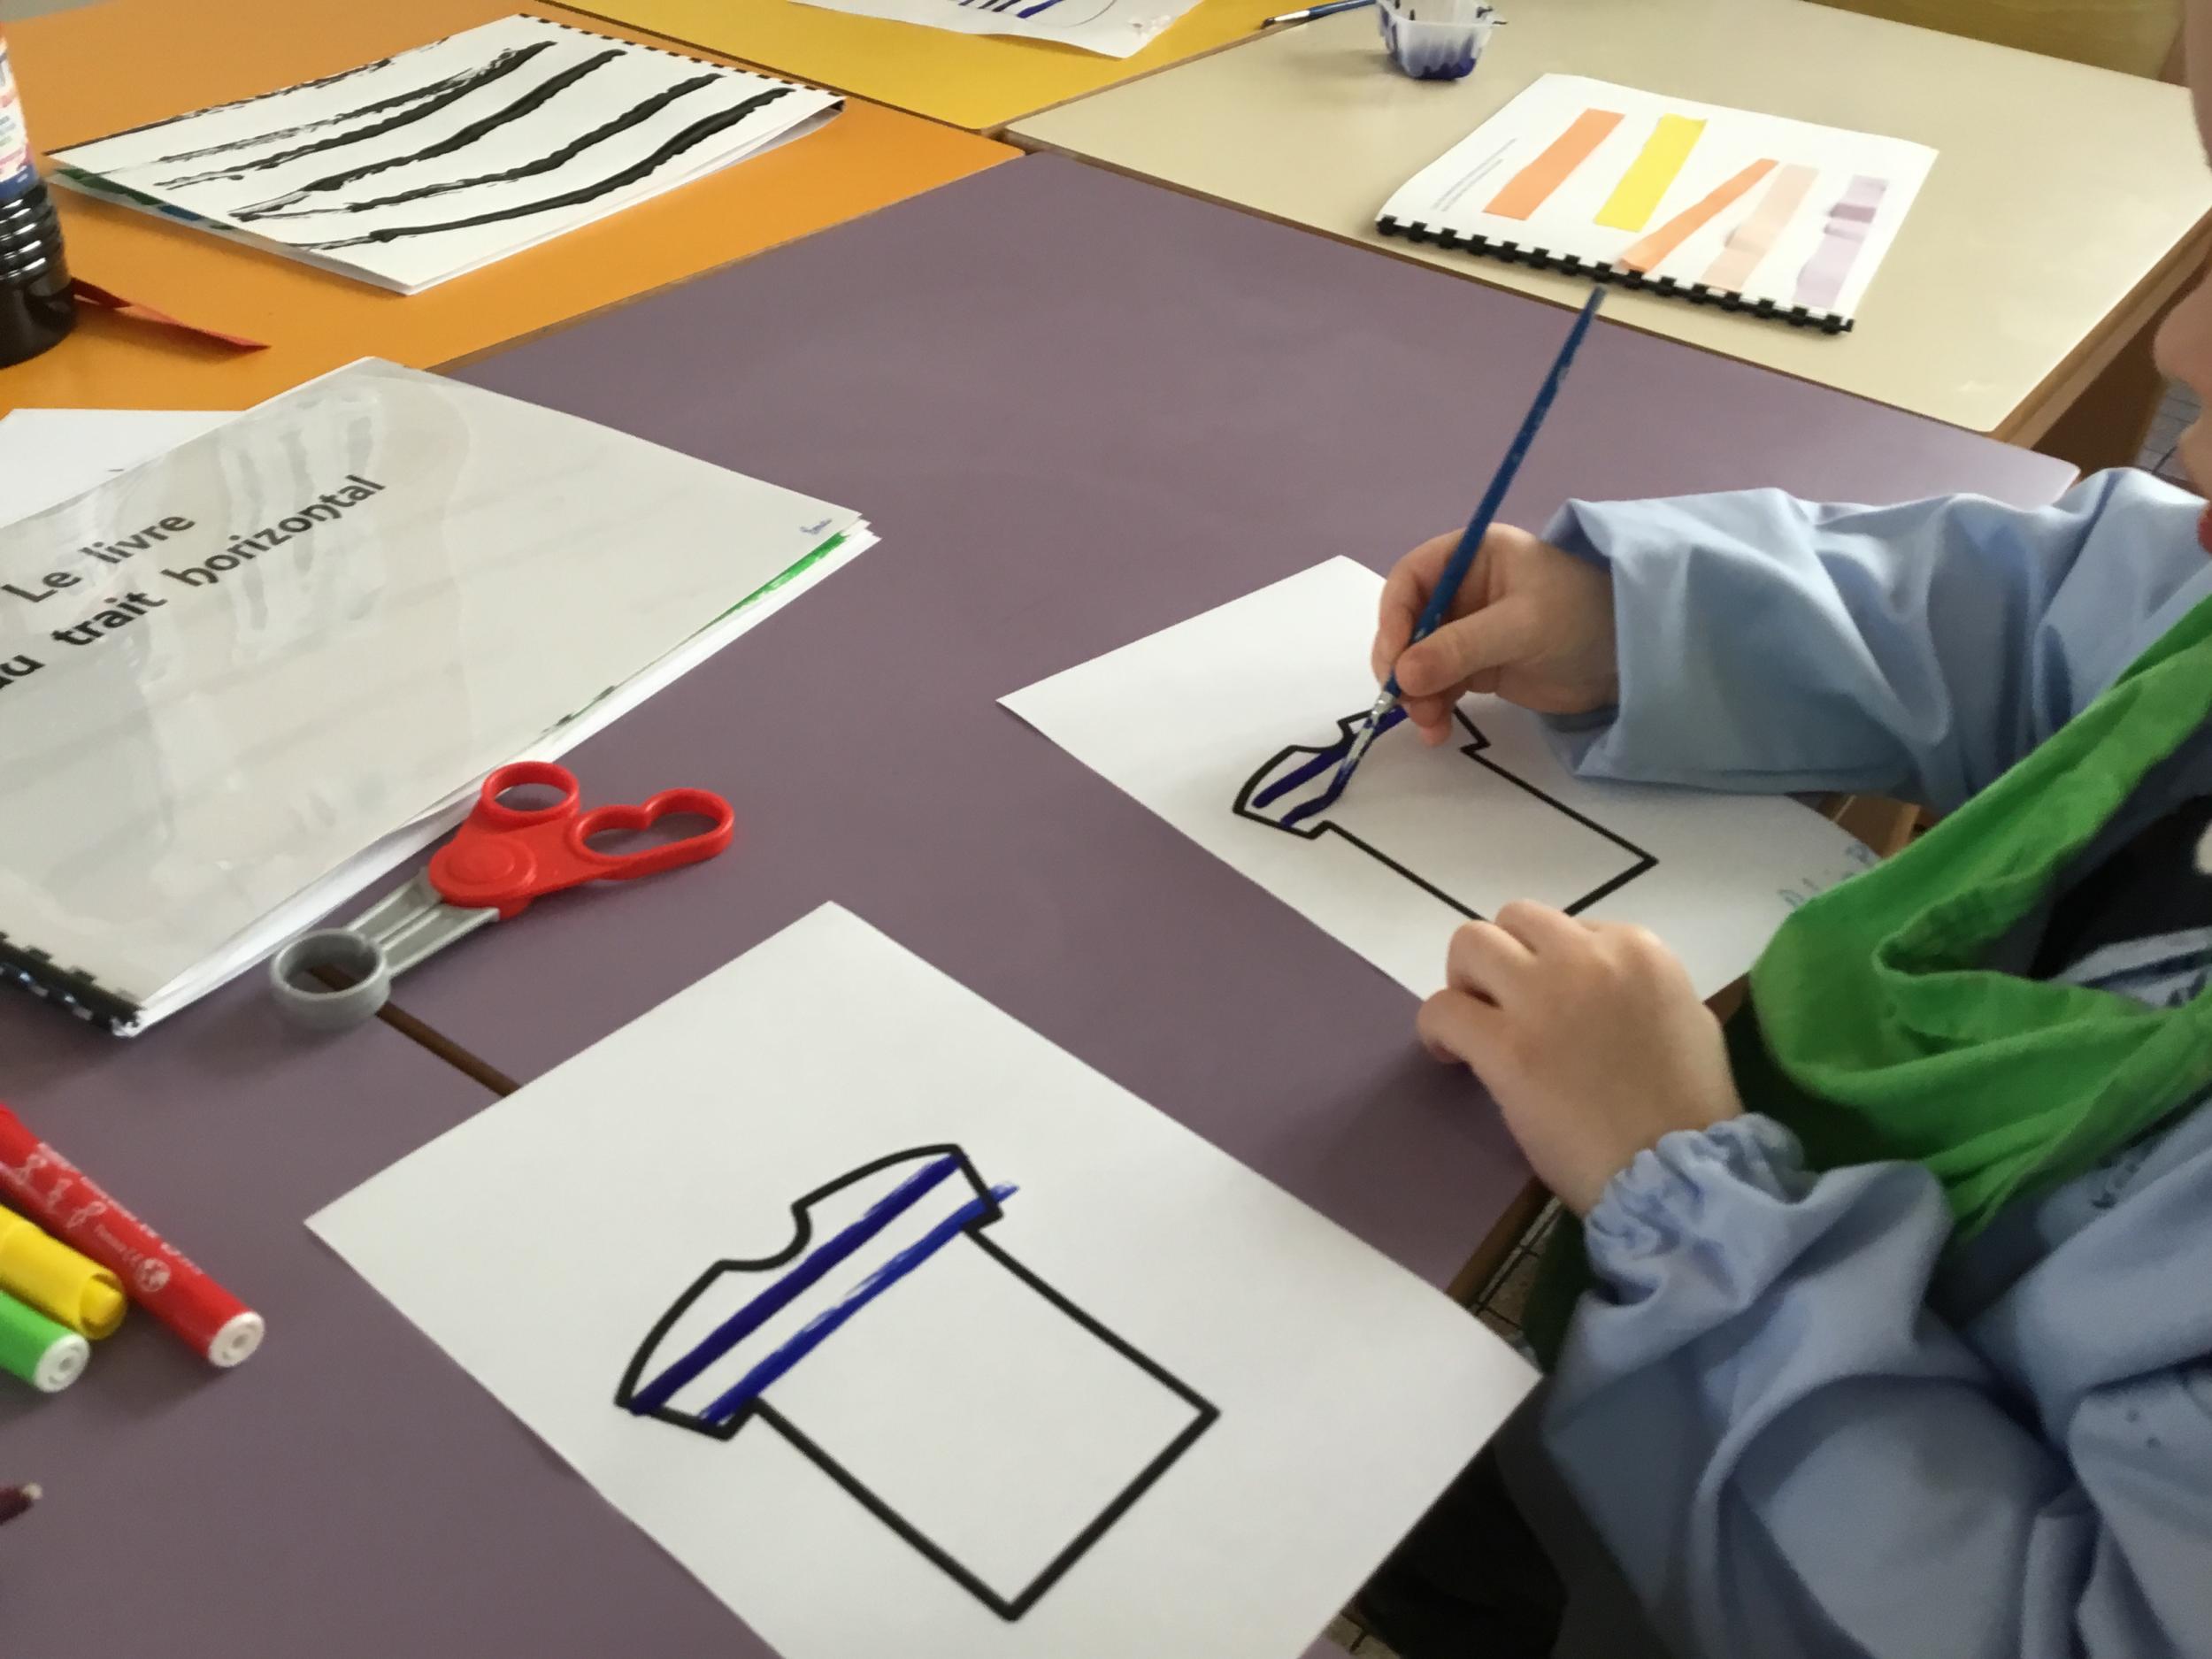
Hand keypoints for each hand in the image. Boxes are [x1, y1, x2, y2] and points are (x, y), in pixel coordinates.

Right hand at [1372, 524, 1617, 744]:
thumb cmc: (1582, 617)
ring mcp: (1465, 630)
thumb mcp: (1522, 626)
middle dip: (1402, 665)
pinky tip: (1438, 730)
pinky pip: (1437, 686)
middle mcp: (1461, 590)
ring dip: (1415, 695)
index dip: (1394, 617)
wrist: (1632, 658)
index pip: (1411, 579)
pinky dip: (1432, 708)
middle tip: (1405, 701)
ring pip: (1417, 662)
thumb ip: (1461, 647)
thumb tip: (1403, 675)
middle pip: (1406, 624)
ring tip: (1430, 725)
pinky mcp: (1475, 666)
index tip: (1393, 659)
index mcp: (1471, 557)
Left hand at [1417, 903, 1741, 1215]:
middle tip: (1502, 1004)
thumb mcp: (1687, 1019)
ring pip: (1472, 943)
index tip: (1552, 1003)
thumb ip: (1637, 988)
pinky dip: (1436, 1028)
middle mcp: (1587, 957)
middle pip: (1516, 921)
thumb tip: (1597, 993)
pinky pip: (1442, 1008)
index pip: (1571, 928)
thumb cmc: (1692, 1110)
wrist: (1678, 1171)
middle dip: (1504, 958)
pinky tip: (1451, 1055)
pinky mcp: (1505, 1045)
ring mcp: (1542, 996)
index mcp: (1639, 949)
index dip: (1553, 964)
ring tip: (1474, 1022)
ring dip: (1465, 979)